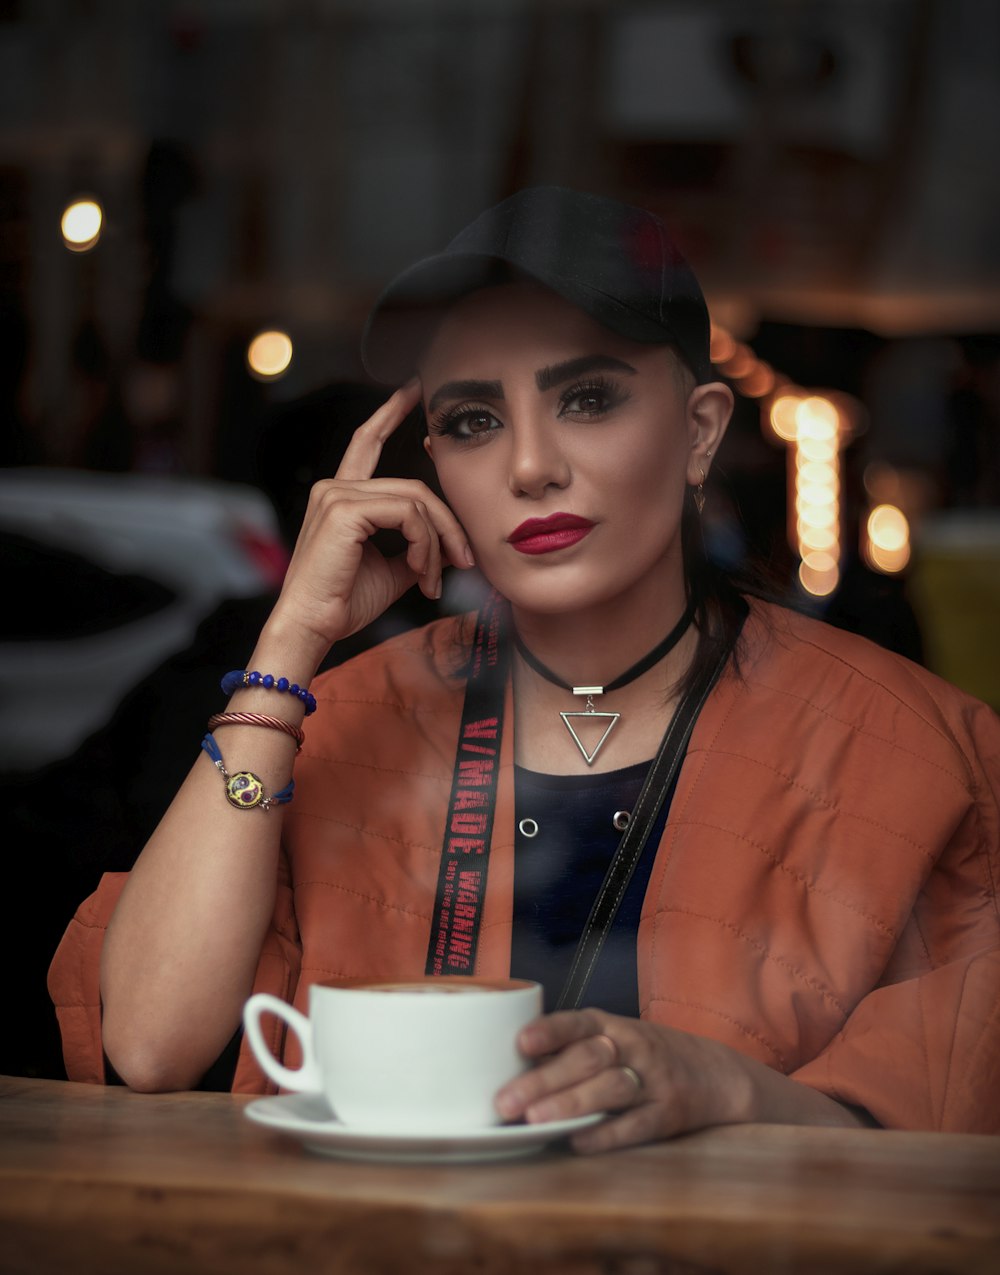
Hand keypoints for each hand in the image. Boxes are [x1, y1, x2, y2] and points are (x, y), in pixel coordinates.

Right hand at [266, 379, 473, 659]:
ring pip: (417, 502)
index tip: (414, 389)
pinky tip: (421, 573)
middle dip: (447, 524)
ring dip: (438, 543)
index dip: (391, 412)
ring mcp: (337, 494)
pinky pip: (409, 516)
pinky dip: (426, 546)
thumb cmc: (343, 604)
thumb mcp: (389, 569)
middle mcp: (335, 487)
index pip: (367, 441)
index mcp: (341, 496)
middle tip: (464, 561)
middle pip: (414, 488)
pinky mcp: (345, 509)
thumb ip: (413, 546)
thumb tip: (445, 546)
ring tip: (435, 578)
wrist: (312, 628)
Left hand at [493, 1009, 749, 1153]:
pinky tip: (577, 1142)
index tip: (520, 1044)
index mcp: (613, 1026)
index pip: (578, 1024)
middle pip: (587, 1059)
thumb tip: (507, 1066)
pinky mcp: (670, 1114)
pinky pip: (637, 1124)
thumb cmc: (645, 1055)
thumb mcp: (615, 1038)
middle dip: (544, 1080)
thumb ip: (571, 1049)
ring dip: (571, 1103)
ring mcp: (654, 1080)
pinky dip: (607, 1134)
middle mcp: (633, 1047)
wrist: (717, 1073)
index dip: (549, 1031)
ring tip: (535, 1120)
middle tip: (505, 1102)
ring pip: (610, 1088)